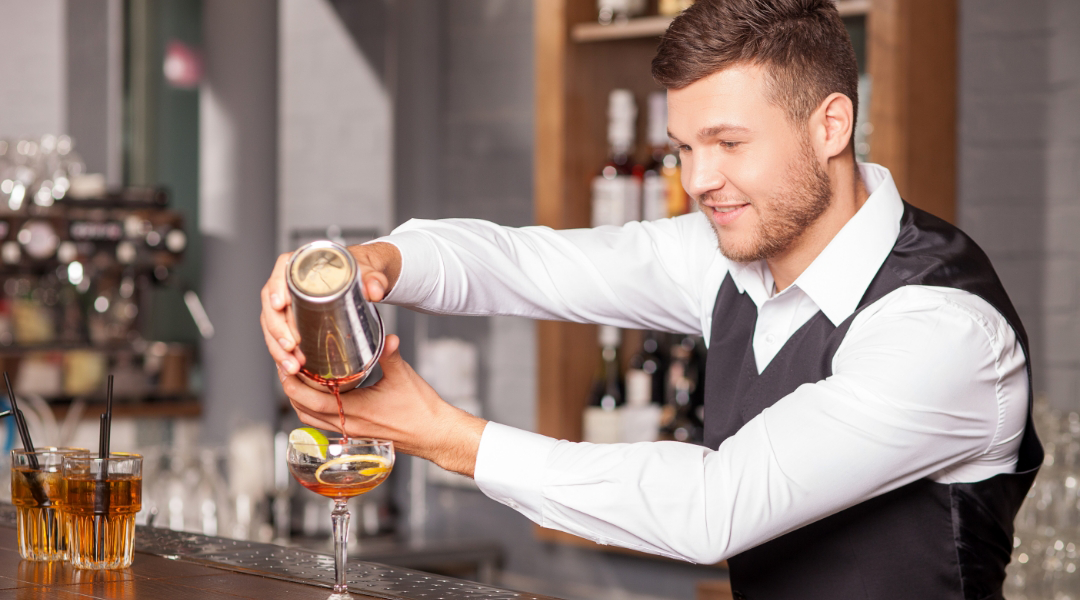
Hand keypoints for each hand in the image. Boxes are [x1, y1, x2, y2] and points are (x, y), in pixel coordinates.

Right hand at [261, 242, 402, 374]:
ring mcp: (289, 302)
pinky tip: (290, 367)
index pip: (282, 269)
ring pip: (272, 323)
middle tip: (291, 346)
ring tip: (292, 365)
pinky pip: (279, 336)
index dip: (276, 286)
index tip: (280, 305)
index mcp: (306, 263)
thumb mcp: (371, 272)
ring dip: (277, 347)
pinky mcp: (292, 319)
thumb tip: (375, 292)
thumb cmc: (362, 269)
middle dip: (277, 328)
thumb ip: (375, 280)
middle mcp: (292, 282)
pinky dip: (282, 353)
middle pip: (272, 303)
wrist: (365, 277)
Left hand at [279, 334, 486, 476]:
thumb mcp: (404, 377)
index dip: (293, 384)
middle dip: (291, 389)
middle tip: (285, 367)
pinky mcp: (356, 433)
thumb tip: (384, 335)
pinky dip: (315, 408)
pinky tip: (320, 393)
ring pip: (312, 419)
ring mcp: (351, 432)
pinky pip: (325, 423)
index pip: (312, 400)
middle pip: (304, 411)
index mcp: (356, 411)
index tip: (285, 366)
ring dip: (300, 400)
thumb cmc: (422, 411)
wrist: (435, 434)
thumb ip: (389, 353)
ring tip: (297, 378)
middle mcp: (349, 425)